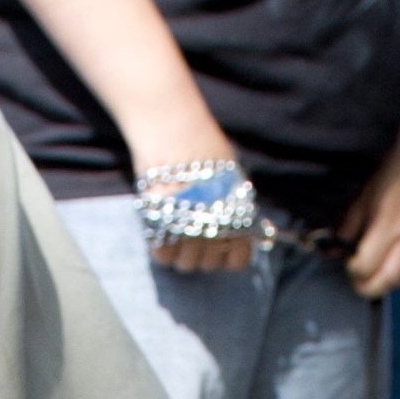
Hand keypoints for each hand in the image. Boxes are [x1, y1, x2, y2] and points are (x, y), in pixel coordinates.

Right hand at [132, 130, 252, 274]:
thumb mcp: (233, 178)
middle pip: (208, 264)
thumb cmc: (206, 149)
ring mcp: (188, 232)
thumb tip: (238, 232)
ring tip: (175, 228)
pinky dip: (161, 247)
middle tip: (192, 230)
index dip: (227, 255)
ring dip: (180, 252)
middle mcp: (215, 230)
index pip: (237, 260)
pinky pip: (163, 256)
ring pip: (185, 264)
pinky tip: (162, 227)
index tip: (218, 244)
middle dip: (201, 252)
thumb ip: (235, 208)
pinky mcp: (162, 230)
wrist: (176, 134)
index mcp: (236, 219)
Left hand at [339, 150, 399, 300]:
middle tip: (358, 279)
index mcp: (386, 226)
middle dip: (367, 286)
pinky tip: (392, 267)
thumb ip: (348, 228)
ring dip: (386, 283)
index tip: (349, 261)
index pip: (365, 265)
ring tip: (375, 273)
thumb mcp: (361, 200)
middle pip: (385, 281)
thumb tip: (335, 251)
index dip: (353, 269)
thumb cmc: (387, 178)